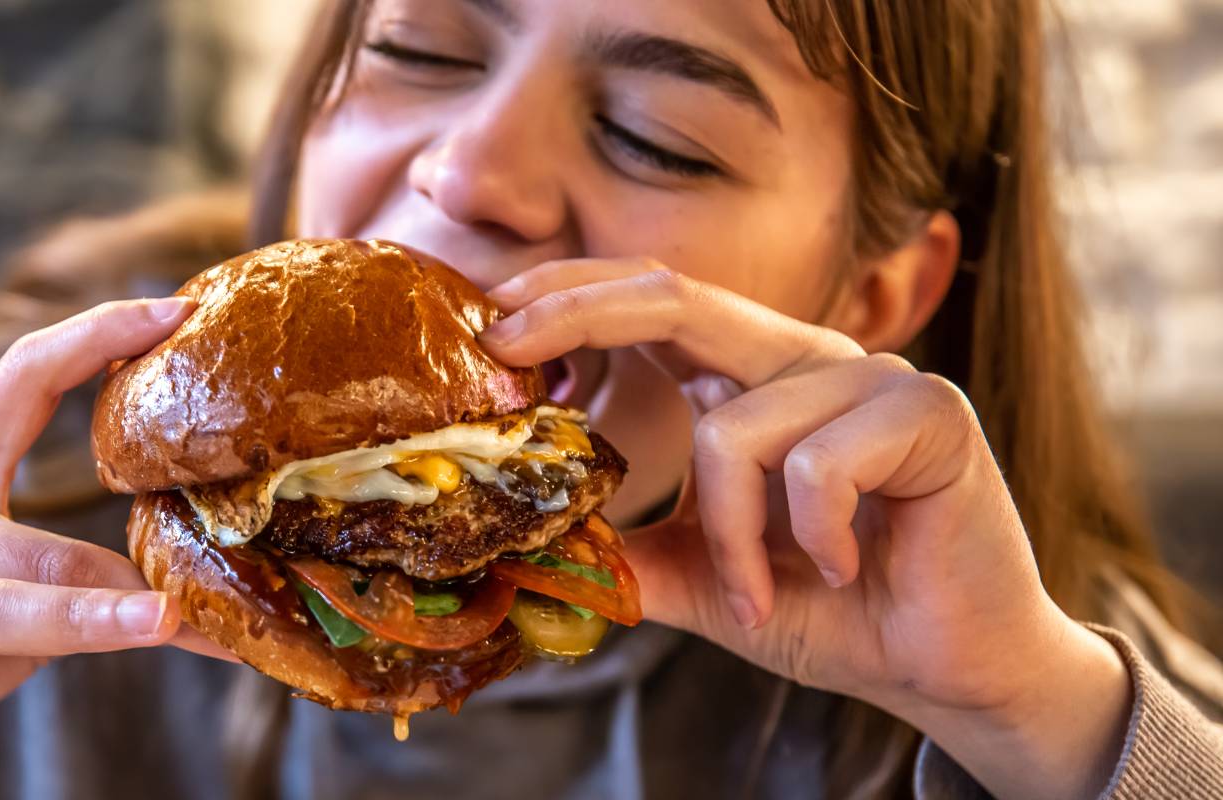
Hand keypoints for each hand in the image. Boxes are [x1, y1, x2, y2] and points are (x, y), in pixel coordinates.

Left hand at [482, 260, 1129, 799]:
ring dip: (727, 536)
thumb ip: (632, 551)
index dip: (568, 300)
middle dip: (576, 313)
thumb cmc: (831, 609)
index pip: (649, 305)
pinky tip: (839, 567)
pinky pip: (815, 465)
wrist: (946, 666)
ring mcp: (869, 376)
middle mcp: (803, 358)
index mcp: (751, 378)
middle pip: (674, 295)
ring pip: (735, 428)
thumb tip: (534, 544)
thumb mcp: (705, 579)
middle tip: (505, 349)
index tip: (490, 327)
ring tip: (756, 597)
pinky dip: (805, 536)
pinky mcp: (929, 412)